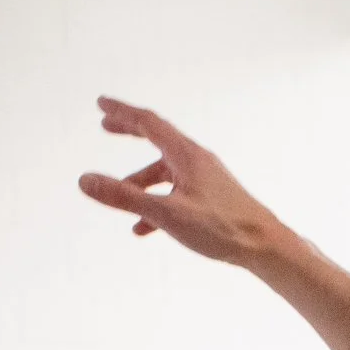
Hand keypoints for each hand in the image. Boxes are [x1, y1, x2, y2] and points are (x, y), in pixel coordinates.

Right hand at [78, 99, 291, 266]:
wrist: (265, 247)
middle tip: (105, 127)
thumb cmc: (221, 228)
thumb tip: (85, 180)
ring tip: (121, 198)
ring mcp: (206, 179)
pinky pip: (176, 193)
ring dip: (140, 182)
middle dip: (130, 132)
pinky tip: (143, 229)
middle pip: (158, 138)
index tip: (101, 103)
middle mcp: (197, 160)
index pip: (150, 123)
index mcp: (187, 155)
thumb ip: (124, 197)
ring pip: (165, 172)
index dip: (123, 112)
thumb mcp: (166, 213)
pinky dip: (156, 203)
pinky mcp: (212, 198)